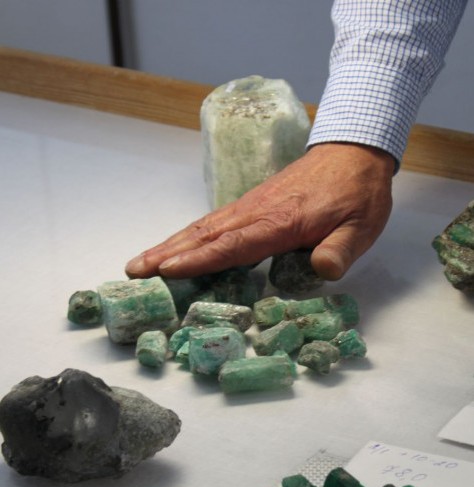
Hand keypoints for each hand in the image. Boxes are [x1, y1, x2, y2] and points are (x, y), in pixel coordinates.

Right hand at [125, 143, 393, 280]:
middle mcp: (256, 212)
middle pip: (204, 235)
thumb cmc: (356, 194)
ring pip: (202, 227)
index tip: (166, 272)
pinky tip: (174, 247)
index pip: (233, 245)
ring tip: (140, 262)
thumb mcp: (360, 226)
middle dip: (166, 254)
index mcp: (279, 222)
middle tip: (133, 272)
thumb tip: (324, 270)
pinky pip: (212, 223)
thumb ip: (340, 249)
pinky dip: (187, 236)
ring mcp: (249, 206)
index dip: (199, 260)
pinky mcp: (250, 204)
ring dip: (168, 245)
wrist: (353, 151)